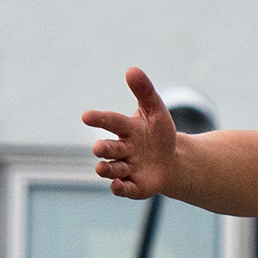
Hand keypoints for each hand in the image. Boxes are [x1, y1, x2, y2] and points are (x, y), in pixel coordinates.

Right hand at [82, 66, 177, 200]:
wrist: (171, 162)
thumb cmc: (158, 134)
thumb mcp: (156, 111)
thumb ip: (144, 91)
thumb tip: (132, 69)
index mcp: (126, 129)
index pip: (111, 121)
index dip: (99, 119)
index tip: (86, 116)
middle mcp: (123, 149)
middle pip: (109, 148)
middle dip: (103, 148)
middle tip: (99, 148)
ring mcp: (127, 169)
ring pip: (113, 169)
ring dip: (107, 169)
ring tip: (103, 168)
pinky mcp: (134, 187)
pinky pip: (124, 188)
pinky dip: (119, 187)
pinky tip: (116, 185)